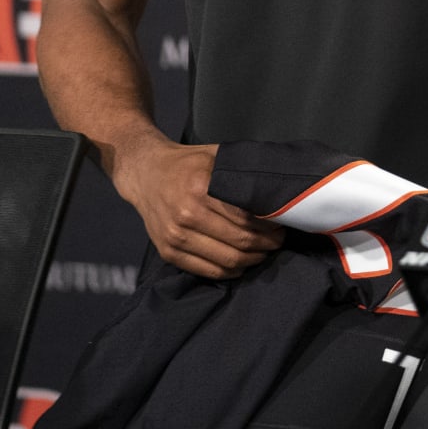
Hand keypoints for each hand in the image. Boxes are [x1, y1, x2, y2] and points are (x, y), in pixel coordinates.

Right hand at [109, 135, 283, 279]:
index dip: (269, 226)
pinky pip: (207, 272)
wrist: (145, 174)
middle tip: (278, 241)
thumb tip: (277, 189)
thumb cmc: (186, 163)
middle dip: (266, 245)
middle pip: (240, 242)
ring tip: (263, 252)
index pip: (246, 218)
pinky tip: (241, 263)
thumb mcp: (215, 157)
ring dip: (252, 260)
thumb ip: (241, 173)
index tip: (282, 225)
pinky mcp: (168, 252)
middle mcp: (186, 216)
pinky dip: (230, 272)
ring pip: (227, 261)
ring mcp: (176, 237)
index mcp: (200, 189)